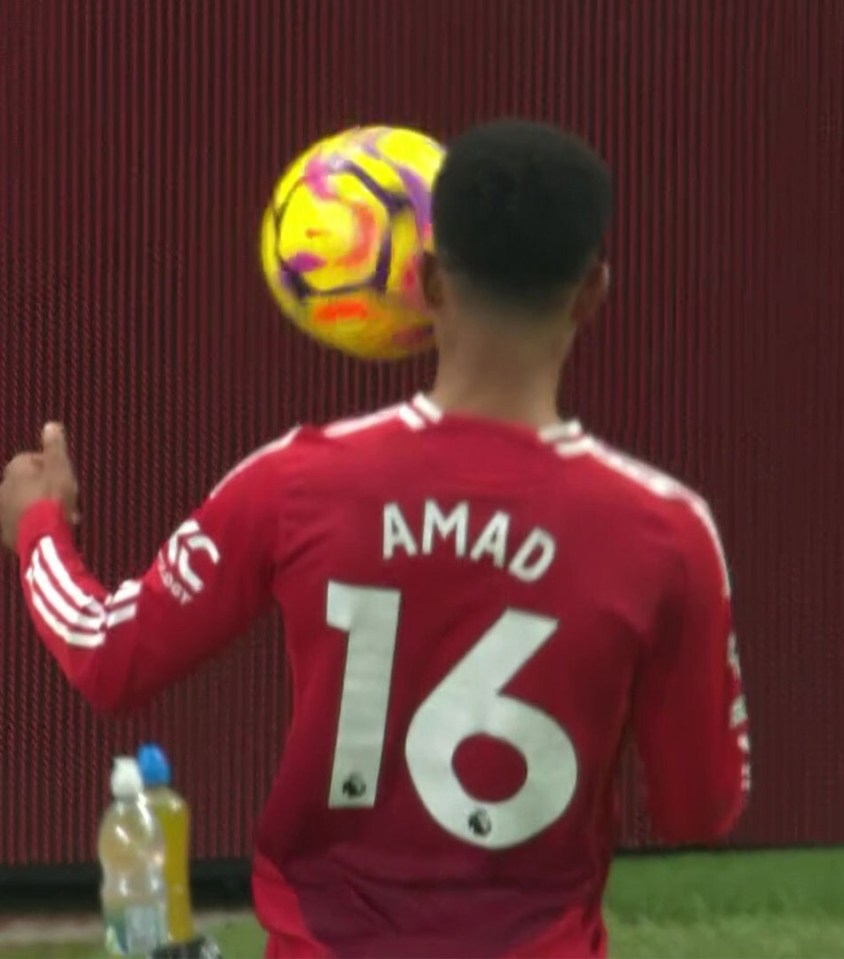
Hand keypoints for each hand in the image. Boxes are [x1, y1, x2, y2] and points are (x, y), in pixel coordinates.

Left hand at [0, 423, 80, 550]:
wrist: (42, 539)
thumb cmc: (53, 499)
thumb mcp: (60, 468)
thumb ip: (55, 446)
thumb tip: (51, 425)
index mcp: (15, 469)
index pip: (31, 459)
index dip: (50, 467)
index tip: (65, 477)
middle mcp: (3, 488)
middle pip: (27, 483)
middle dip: (44, 488)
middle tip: (66, 500)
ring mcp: (3, 512)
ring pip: (24, 504)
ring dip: (39, 507)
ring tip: (61, 518)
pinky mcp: (6, 533)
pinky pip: (22, 524)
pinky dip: (33, 525)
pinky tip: (49, 530)